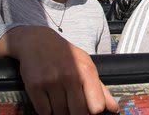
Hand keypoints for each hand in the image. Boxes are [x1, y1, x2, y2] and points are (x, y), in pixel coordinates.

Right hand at [0, 26, 118, 113]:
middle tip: (72, 107)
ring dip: (60, 111)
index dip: (93, 112)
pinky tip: (47, 99)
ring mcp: (52, 81)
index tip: (88, 110)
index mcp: (87, 71)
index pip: (96, 106)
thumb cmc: (65, 54)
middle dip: (76, 113)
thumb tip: (114, 109)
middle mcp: (70, 75)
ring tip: (59, 100)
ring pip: (60, 113)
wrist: (36, 40)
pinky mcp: (34, 86)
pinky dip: (46, 110)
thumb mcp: (86, 64)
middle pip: (78, 113)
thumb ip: (100, 88)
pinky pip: (43, 111)